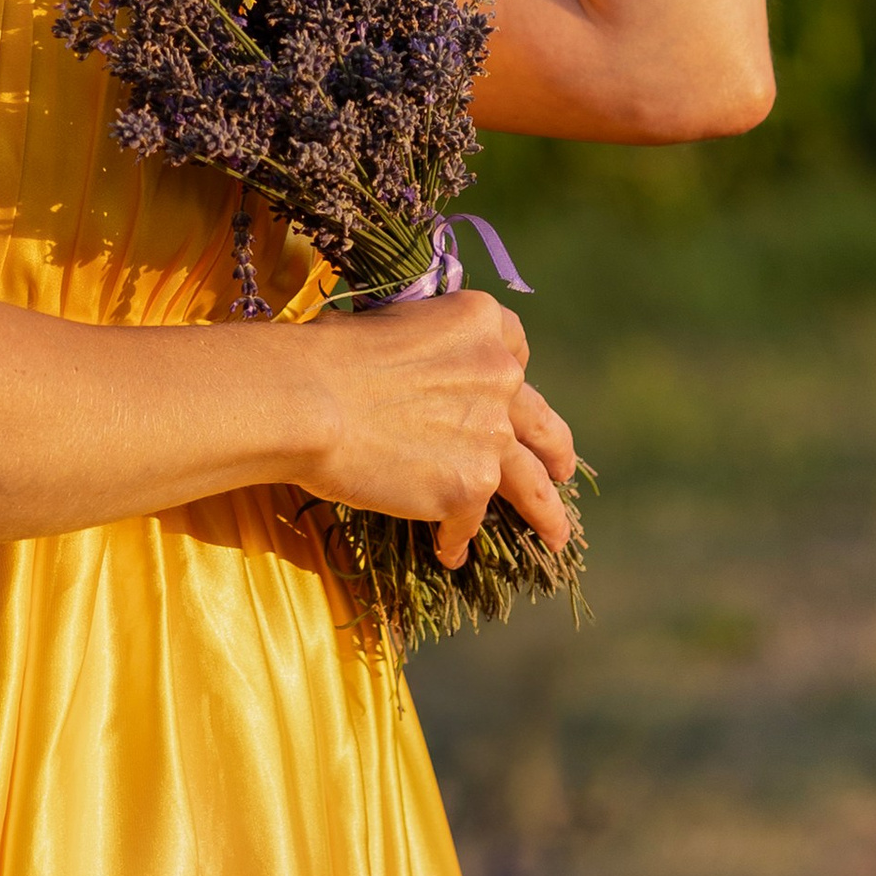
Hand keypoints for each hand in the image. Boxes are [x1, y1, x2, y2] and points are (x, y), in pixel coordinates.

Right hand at [293, 294, 578, 569]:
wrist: (311, 398)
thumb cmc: (328, 353)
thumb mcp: (391, 323)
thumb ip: (426, 349)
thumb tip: (418, 376)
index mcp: (483, 324)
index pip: (517, 351)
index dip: (511, 379)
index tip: (508, 396)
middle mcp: (502, 376)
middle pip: (542, 422)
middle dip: (556, 450)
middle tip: (564, 471)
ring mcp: (492, 437)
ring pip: (531, 484)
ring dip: (545, 513)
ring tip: (555, 535)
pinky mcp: (469, 487)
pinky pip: (469, 522)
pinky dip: (457, 539)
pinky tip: (449, 553)